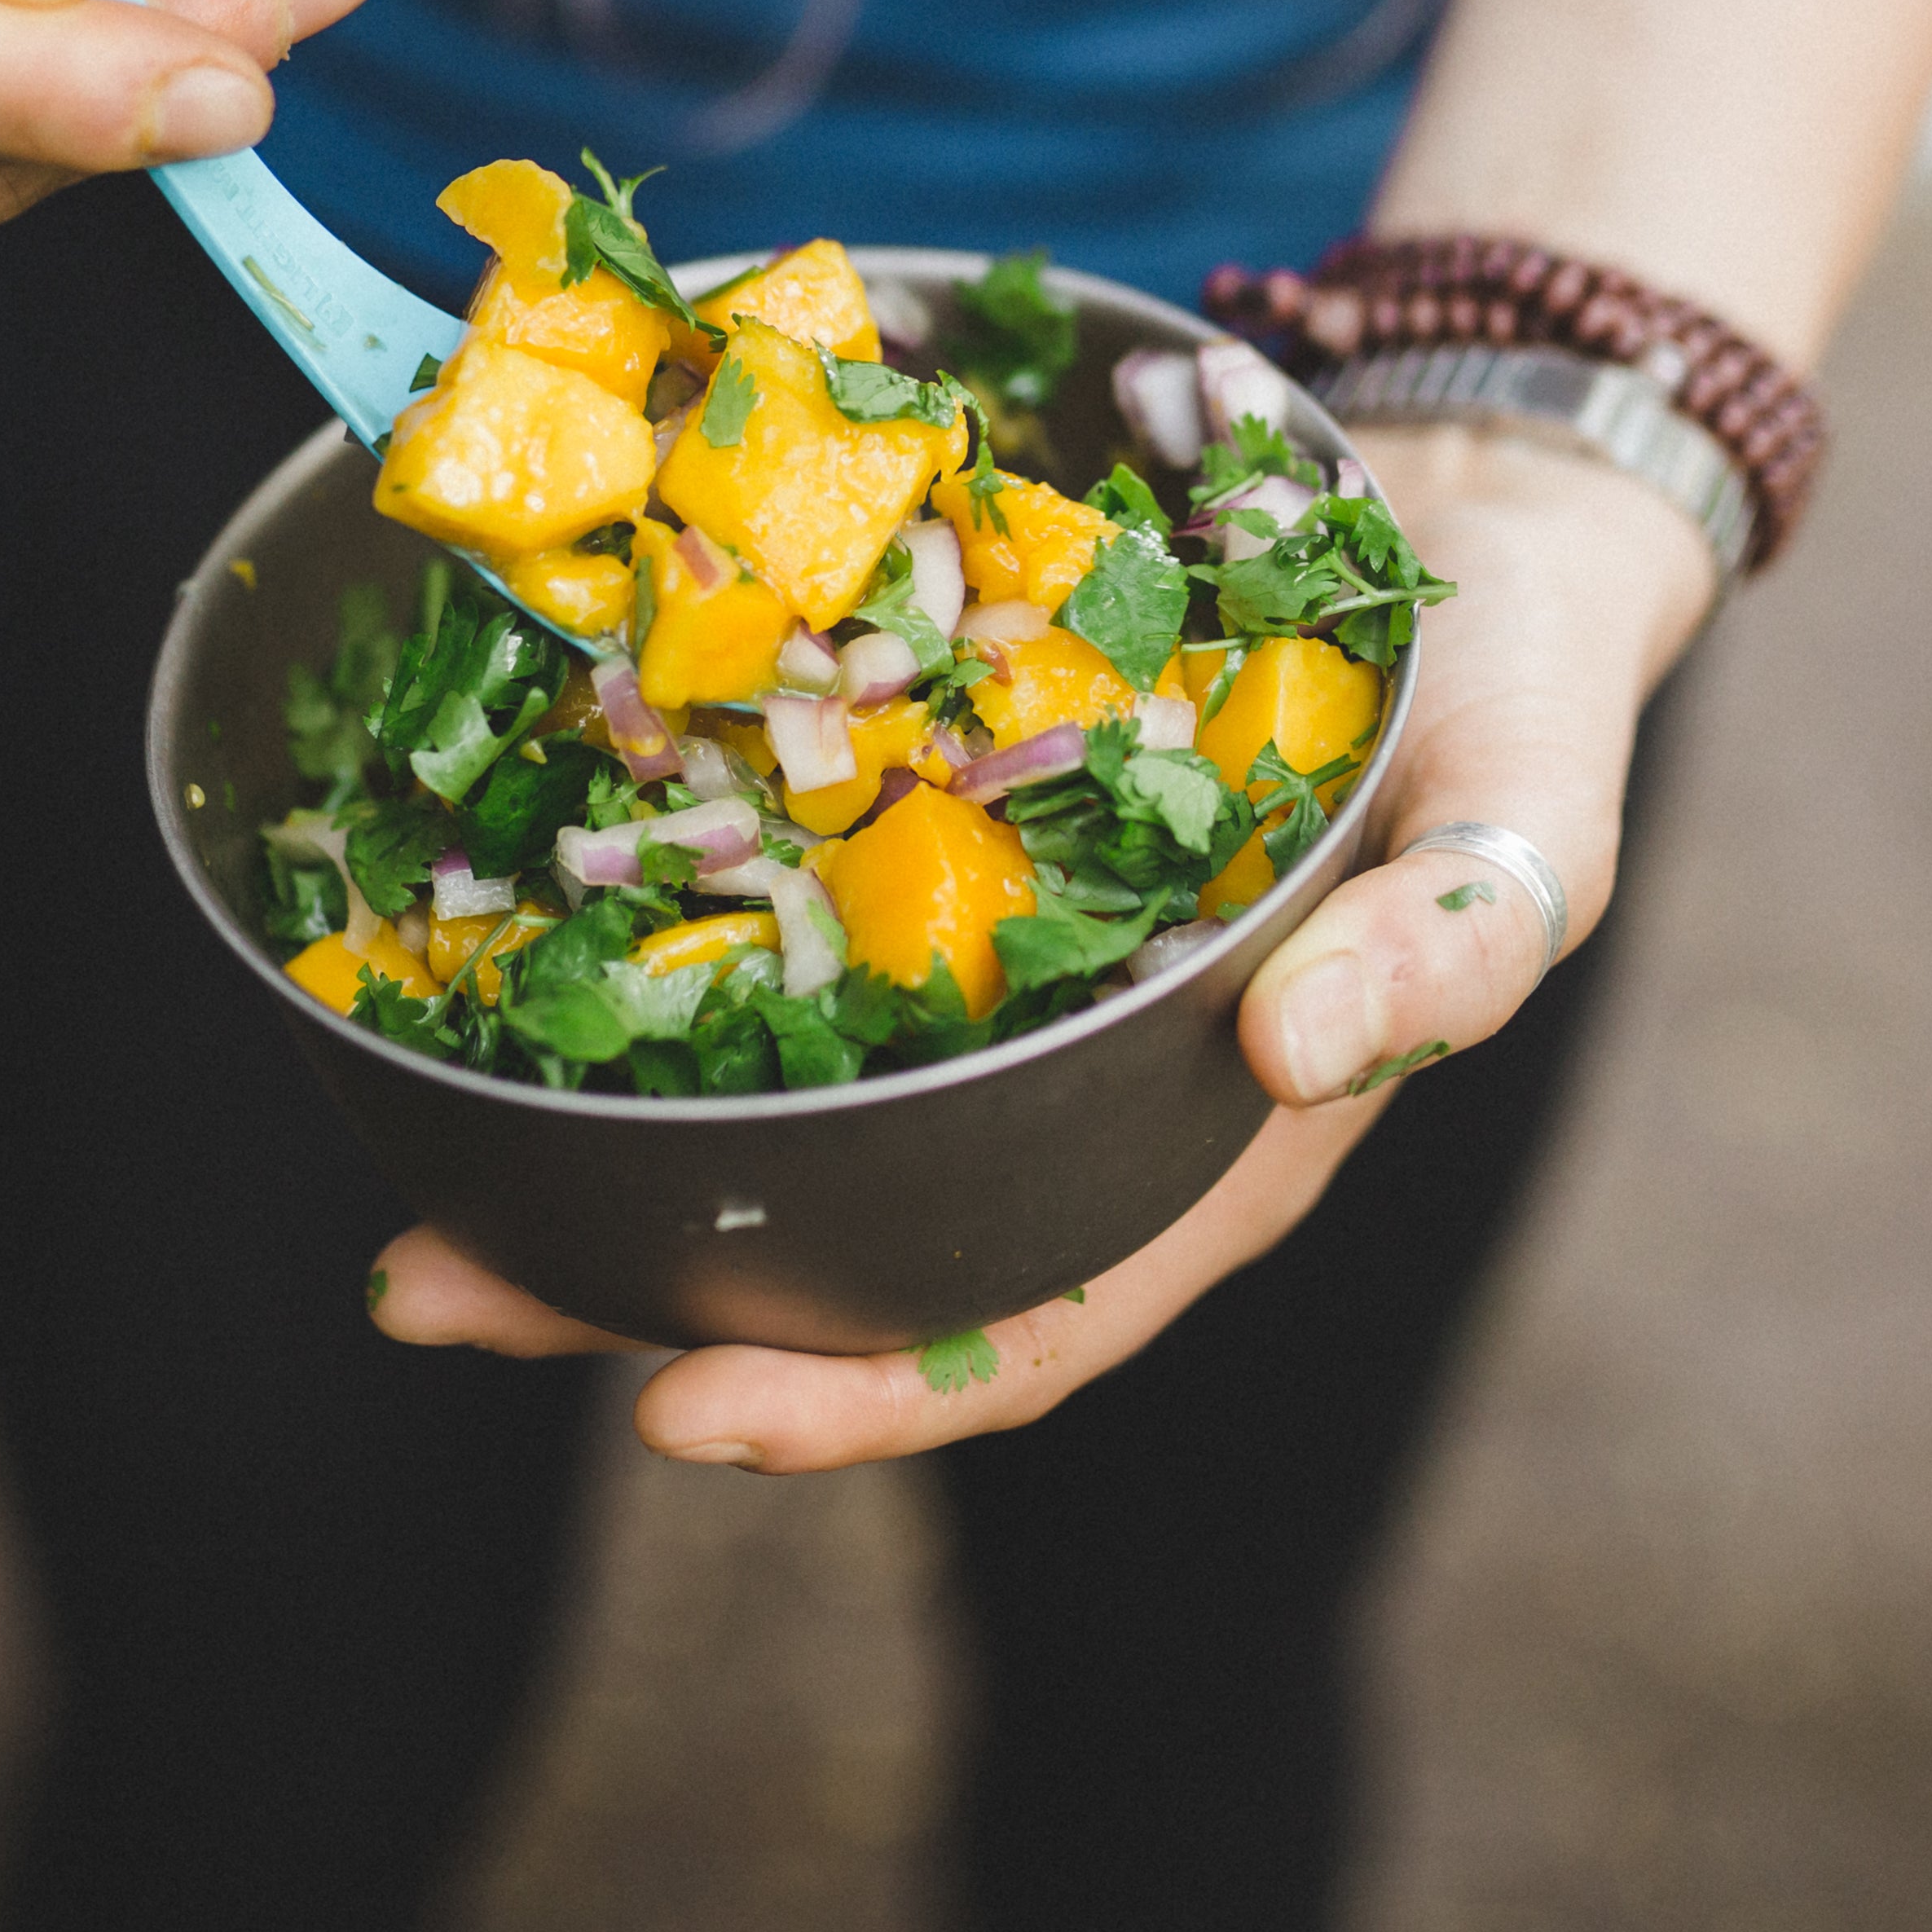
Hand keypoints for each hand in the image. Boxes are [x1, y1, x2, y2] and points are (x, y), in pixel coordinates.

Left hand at [372, 425, 1717, 1469]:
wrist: (1473, 515)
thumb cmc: (1521, 693)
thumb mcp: (1532, 811)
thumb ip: (1454, 940)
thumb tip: (1306, 1061)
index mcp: (1213, 1142)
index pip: (1020, 1320)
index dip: (853, 1396)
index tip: (676, 1415)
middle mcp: (1079, 1082)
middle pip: (844, 1243)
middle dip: (635, 1291)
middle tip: (426, 1289)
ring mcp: (995, 963)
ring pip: (777, 1098)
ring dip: (590, 1137)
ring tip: (399, 1159)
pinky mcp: (940, 828)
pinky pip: (780, 917)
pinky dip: (648, 943)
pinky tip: (503, 936)